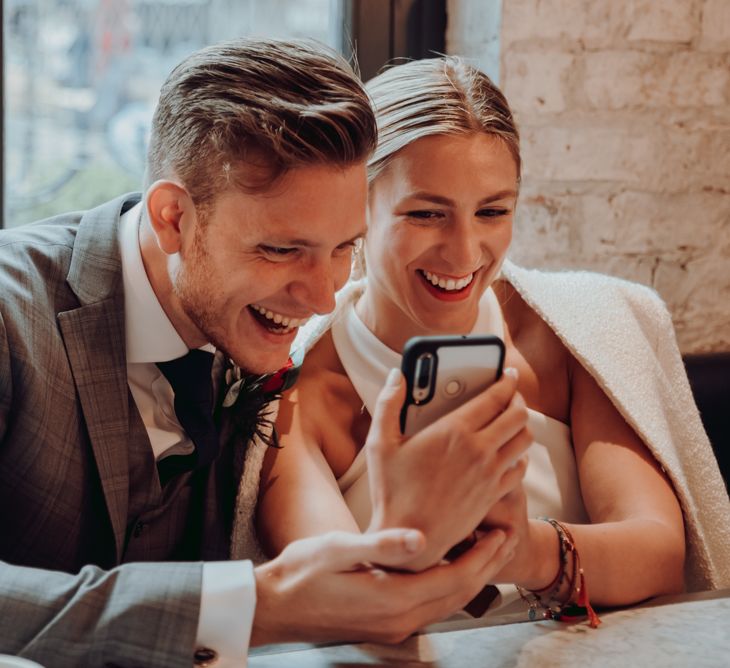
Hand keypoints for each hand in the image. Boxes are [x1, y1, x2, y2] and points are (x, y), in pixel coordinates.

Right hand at [250, 527, 517, 645]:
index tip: (502, 532)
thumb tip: (421, 539)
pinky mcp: (384, 627)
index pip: (453, 579)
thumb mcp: (337, 549)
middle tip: (507, 538)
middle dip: (486, 567)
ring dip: (470, 577)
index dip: (482, 557)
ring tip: (488, 551)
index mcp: (391, 600)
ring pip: (446, 604)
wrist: (273, 607)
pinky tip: (450, 569)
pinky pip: (429, 608)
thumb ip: (380, 545)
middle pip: (457, 595)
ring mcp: (392, 628)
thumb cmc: (300, 572)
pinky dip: (449, 588)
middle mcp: (399, 620)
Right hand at [365, 368, 530, 569]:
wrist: (408, 539)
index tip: (506, 373)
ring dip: (522, 425)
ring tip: (513, 419)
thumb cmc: (391, 491)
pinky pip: (520, 468)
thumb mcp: (380, 443)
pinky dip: (520, 455)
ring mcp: (490, 475)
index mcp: (454, 431)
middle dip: (518, 399)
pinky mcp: (493, 495)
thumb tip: (397, 375)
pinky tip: (510, 452)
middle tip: (511, 394)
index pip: (495, 397)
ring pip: (525, 440)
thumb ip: (387, 403)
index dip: (505, 381)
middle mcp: (479, 451)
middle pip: (518, 415)